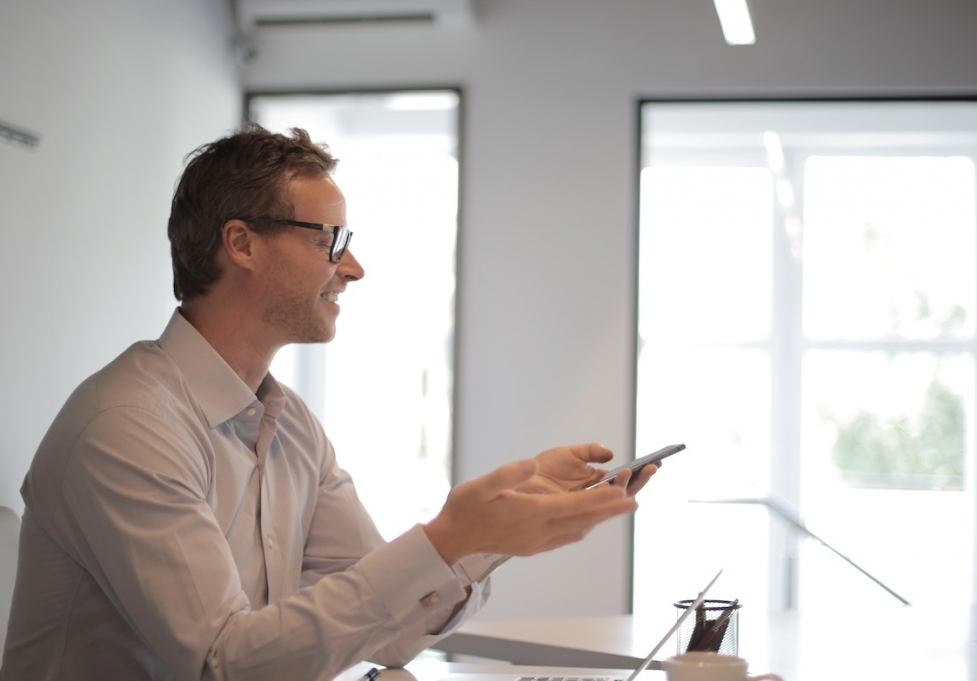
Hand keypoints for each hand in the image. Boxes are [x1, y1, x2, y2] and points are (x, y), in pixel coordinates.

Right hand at [422, 458, 638, 564]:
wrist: (453, 539)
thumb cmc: (465, 507)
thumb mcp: (480, 484)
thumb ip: (507, 474)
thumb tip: (531, 464)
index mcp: (530, 513)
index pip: (574, 506)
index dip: (600, 499)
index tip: (623, 492)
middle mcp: (538, 531)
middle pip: (582, 520)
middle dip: (609, 510)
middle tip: (634, 501)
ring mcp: (536, 542)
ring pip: (576, 531)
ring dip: (598, 519)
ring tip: (616, 509)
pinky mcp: (531, 547)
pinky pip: (565, 538)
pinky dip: (581, 528)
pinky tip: (586, 523)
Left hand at [517, 442, 657, 496]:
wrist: (522, 482)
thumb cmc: (544, 469)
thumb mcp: (570, 453)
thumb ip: (591, 451)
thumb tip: (611, 453)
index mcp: (598, 481)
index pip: (625, 478)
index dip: (640, 471)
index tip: (654, 461)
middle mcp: (597, 496)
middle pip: (626, 491)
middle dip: (640, 480)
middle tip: (652, 468)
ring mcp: (589, 507)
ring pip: (616, 502)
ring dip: (626, 488)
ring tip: (632, 474)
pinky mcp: (579, 515)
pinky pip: (600, 510)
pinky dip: (610, 500)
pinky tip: (617, 490)